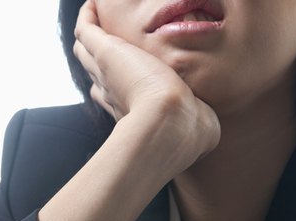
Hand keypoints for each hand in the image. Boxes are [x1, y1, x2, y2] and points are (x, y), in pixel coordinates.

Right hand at [73, 0, 220, 170]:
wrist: (170, 126)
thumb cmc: (186, 132)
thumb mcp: (195, 123)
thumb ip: (198, 119)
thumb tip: (210, 124)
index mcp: (130, 109)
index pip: (111, 93)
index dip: (112, 83)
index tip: (121, 73)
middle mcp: (112, 92)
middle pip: (93, 68)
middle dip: (96, 55)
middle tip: (103, 36)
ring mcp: (105, 71)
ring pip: (85, 49)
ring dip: (90, 31)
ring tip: (95, 14)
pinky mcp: (106, 52)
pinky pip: (86, 28)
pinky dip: (87, 15)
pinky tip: (94, 3)